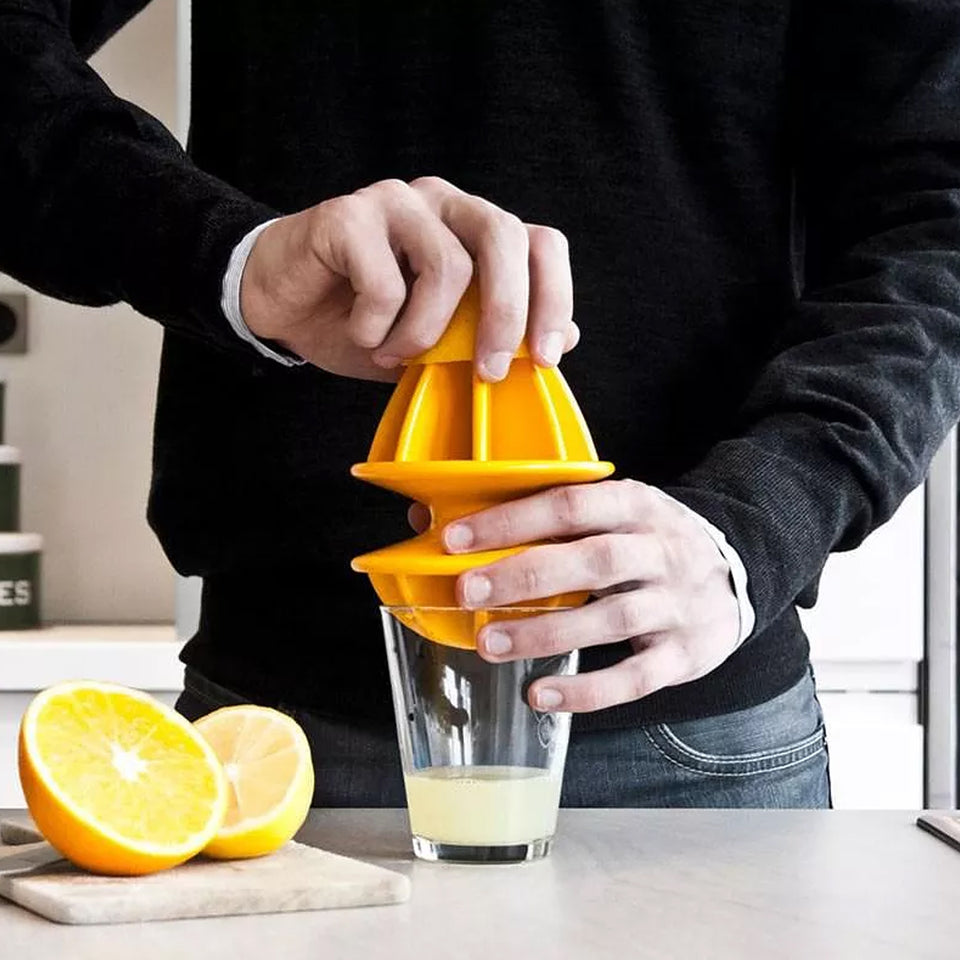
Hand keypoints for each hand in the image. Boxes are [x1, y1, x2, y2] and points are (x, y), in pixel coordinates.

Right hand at [240, 176, 577, 380]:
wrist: (283, 309)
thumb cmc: (364, 323)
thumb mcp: (439, 343)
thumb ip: (494, 333)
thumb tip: (567, 336)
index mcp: (474, 230)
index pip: (540, 243)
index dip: (554, 297)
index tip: (547, 357)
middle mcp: (443, 203)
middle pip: (503, 237)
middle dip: (506, 314)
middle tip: (488, 371)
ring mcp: (396, 201)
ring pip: (446, 264)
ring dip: (424, 332)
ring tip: (395, 355)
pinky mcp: (347, 214)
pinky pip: (384, 279)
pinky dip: (375, 325)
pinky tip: (359, 332)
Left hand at [441, 480, 740, 712]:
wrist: (738, 571)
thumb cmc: (649, 539)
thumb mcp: (609, 511)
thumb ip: (536, 514)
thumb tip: (433, 515)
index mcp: (636, 504)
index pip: (570, 504)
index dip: (513, 520)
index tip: (457, 539)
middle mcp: (660, 551)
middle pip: (593, 559)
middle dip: (525, 576)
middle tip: (467, 591)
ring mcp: (677, 605)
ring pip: (611, 619)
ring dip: (547, 633)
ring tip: (490, 644)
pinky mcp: (685, 654)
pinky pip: (636, 677)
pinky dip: (588, 691)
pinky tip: (541, 695)